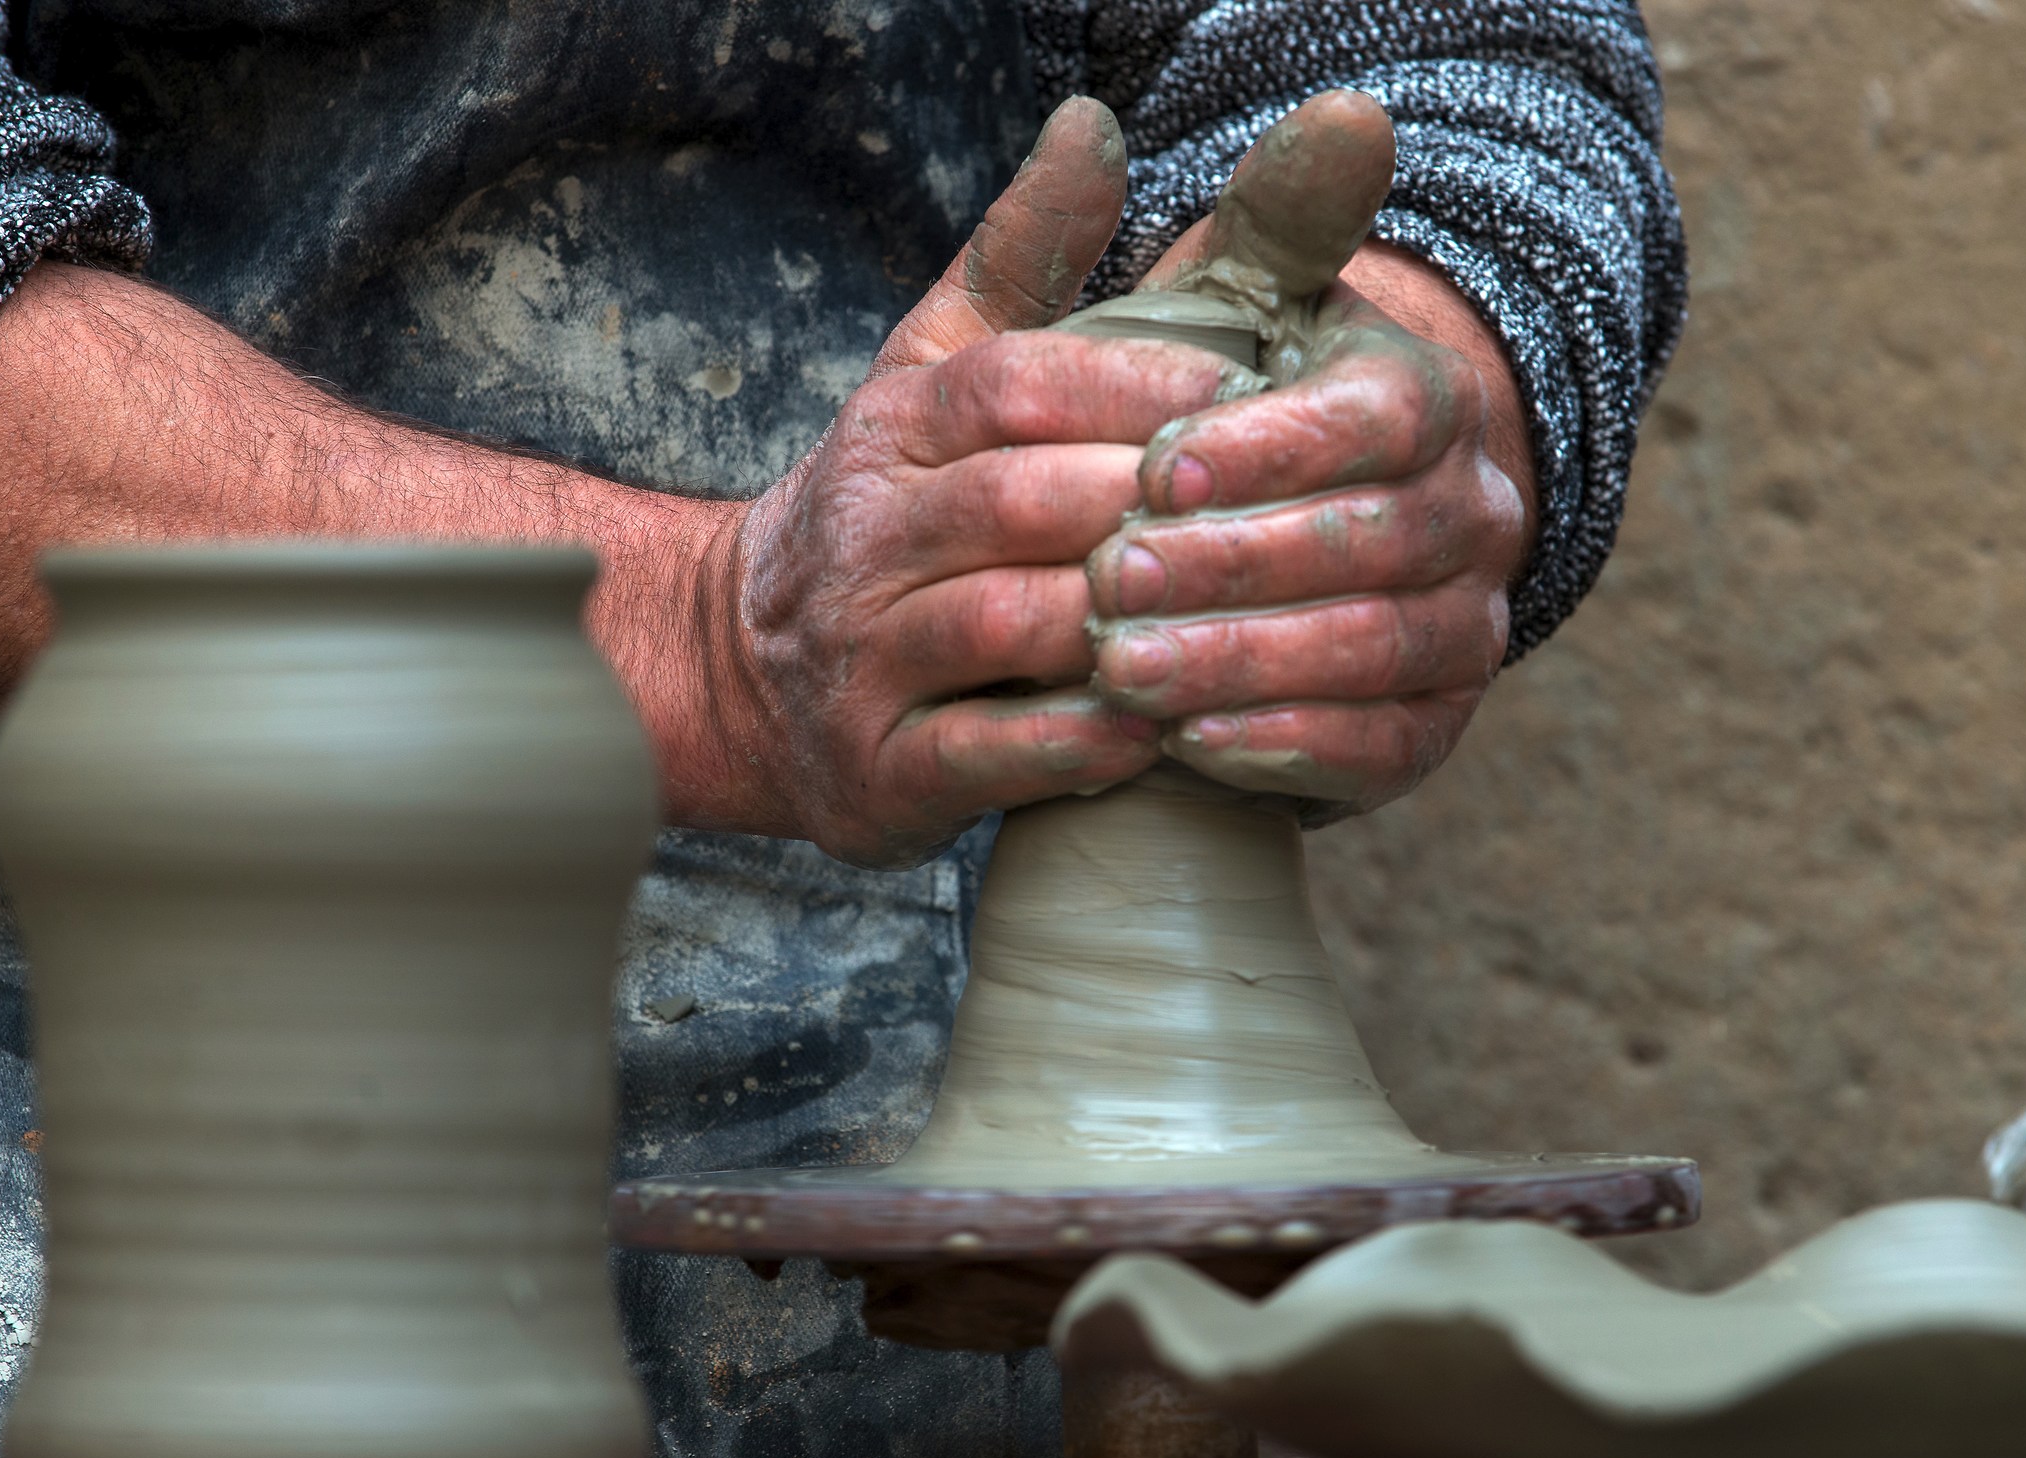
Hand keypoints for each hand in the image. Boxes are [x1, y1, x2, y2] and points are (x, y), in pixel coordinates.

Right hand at [697, 99, 1248, 866]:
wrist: (745, 668)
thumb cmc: (893, 506)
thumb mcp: (935, 366)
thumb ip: (1023, 251)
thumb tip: (1095, 120)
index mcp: (897, 425)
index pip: (1020, 384)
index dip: (1141, 385)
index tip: (1253, 392)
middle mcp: (868, 533)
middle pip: (1025, 500)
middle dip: (1152, 507)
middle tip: (1280, 516)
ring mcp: (864, 657)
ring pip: (1011, 626)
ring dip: (1129, 626)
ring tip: (1237, 622)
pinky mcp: (878, 770)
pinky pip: (987, 754)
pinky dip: (1076, 745)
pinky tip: (1156, 730)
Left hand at [1083, 94, 1536, 816]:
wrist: (1276, 540)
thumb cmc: (1230, 409)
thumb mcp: (1244, 301)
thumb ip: (1278, 215)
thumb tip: (1350, 111)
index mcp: (1431, 400)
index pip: (1380, 419)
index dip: (1270, 447)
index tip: (1154, 465)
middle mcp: (1475, 514)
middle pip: (1376, 545)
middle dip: (1235, 565)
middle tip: (1108, 580)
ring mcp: (1464, 630)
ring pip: (1376, 651)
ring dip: (1245, 664)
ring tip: (1123, 669)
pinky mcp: (1429, 729)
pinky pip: (1378, 749)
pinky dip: (1283, 747)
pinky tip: (1188, 743)